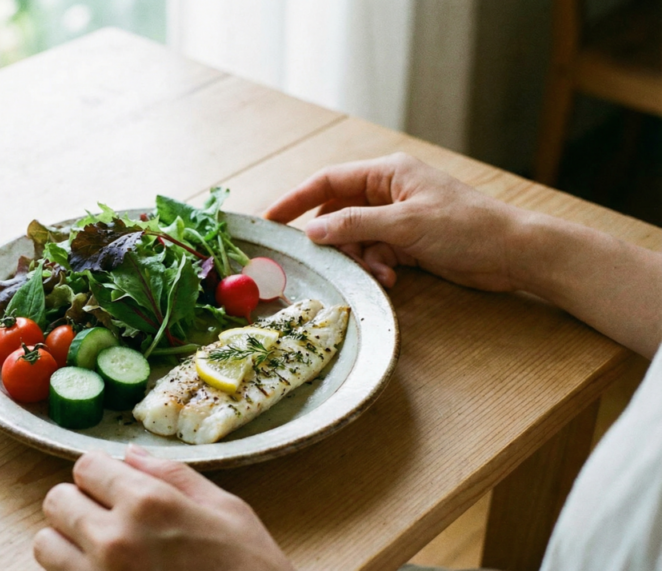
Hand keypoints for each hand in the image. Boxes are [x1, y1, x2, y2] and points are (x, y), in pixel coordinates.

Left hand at [34, 445, 294, 570]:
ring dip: (68, 543)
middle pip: (56, 501)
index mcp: (148, 503)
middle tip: (107, 519)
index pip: (84, 466)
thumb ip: (171, 474)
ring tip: (101, 551)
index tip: (113, 487)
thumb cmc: (249, 568)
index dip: (100, 474)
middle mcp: (115, 540)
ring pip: (46, 544)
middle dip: (79, 504)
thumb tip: (128, 455)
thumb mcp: (225, 508)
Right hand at [264, 153, 526, 290]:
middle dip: (334, 240)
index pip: (328, 181)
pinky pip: (375, 253)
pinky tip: (391, 278)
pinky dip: (377, 266)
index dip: (296, 199)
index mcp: (387, 173)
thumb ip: (354, 225)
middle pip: (339, 213)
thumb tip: (312, 231)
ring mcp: (398, 218)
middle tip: (322, 262)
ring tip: (379, 273)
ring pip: (355, 238)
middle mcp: (389, 192)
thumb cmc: (466, 228)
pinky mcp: (408, 242)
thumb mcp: (405, 225)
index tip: (269, 219)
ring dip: (360, 258)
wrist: (513, 252)